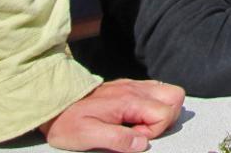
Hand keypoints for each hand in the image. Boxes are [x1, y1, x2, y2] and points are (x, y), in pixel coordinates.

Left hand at [40, 79, 183, 151]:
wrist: (54, 104)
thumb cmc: (68, 122)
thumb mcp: (88, 136)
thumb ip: (118, 139)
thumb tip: (143, 144)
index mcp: (129, 100)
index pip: (165, 111)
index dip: (155, 130)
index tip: (134, 136)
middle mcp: (135, 89)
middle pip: (176, 96)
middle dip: (167, 118)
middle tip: (142, 131)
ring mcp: (133, 86)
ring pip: (168, 92)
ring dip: (161, 111)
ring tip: (138, 125)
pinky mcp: (128, 87)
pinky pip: (154, 91)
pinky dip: (152, 106)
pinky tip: (134, 117)